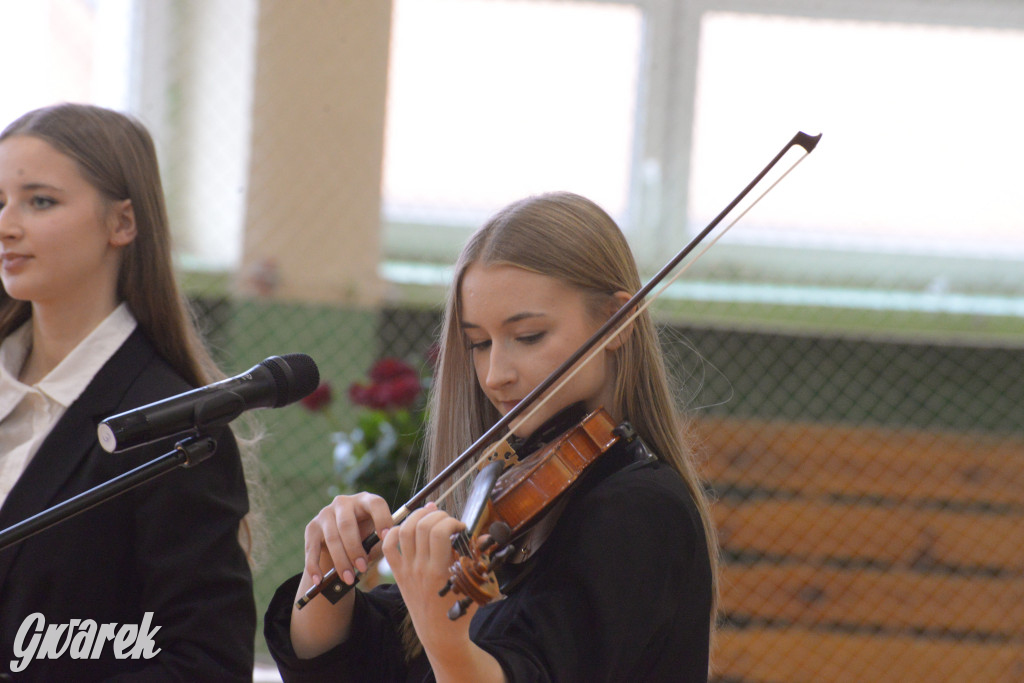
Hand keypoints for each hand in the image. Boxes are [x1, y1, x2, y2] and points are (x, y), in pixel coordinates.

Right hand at [290, 492, 394, 658]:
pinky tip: (319, 581)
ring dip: (340, 560)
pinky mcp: (311, 528)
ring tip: (349, 579)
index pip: (376, 503)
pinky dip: (315, 566)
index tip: (387, 539)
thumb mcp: (379, 537)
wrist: (341, 544)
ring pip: (331, 538)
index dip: (382, 520)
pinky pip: (311, 548)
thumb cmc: (367, 540)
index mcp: (367, 501)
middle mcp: (344, 503)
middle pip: (348, 524)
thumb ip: (392, 538)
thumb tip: (419, 539)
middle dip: (356, 549)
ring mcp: (325, 514)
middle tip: (364, 569)